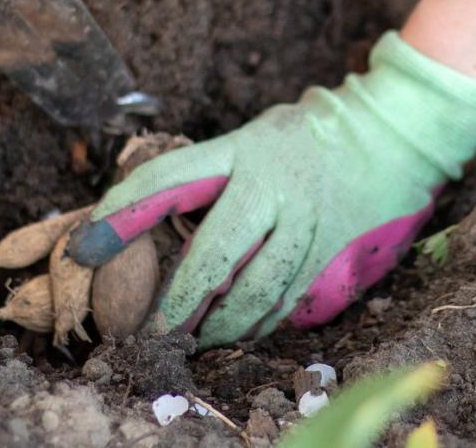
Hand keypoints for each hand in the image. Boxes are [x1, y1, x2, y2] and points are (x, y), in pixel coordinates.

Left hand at [68, 32, 475, 347]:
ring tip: (200, 340)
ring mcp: (307, 221)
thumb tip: (139, 215)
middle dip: (181, 303)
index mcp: (241, 151)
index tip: (84, 248)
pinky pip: (291, 298)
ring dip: (222, 324)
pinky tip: (244, 331)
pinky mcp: (333, 250)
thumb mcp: (249, 139)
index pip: (167, 180)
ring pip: (256, 289)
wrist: (391, 135)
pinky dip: (263, 321)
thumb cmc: (305, 136)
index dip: (121, 215)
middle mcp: (272, 186)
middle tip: (157, 333)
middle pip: (215, 256)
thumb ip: (207, 177)